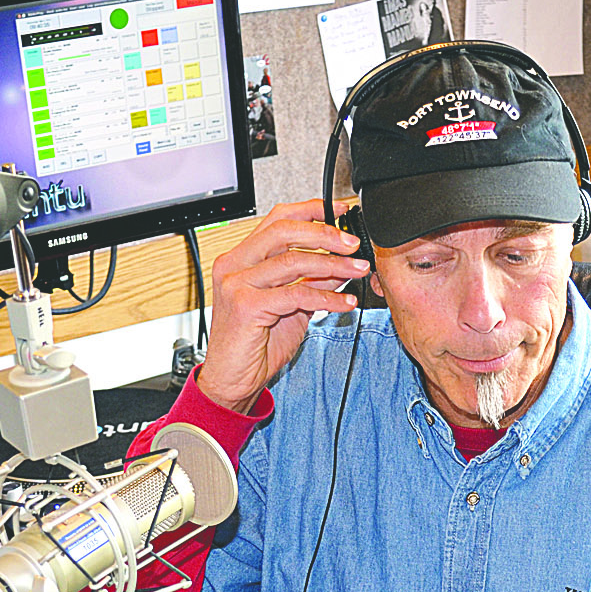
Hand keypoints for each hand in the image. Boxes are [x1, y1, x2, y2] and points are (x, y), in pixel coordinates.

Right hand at [200, 200, 369, 411]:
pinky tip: (344, 302)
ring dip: (333, 265)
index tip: (340, 212)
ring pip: (293, 261)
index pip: (276, 220)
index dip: (310, 210)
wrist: (233, 381)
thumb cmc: (254, 346)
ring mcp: (237, 284)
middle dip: (324, 234)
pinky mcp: (246, 306)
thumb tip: (340, 264)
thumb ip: (311, 282)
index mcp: (240, 259)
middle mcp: (234, 266)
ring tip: (357, 270)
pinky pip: (296, 294)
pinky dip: (326, 298)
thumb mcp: (291, 307)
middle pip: (283, 231)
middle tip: (353, 244)